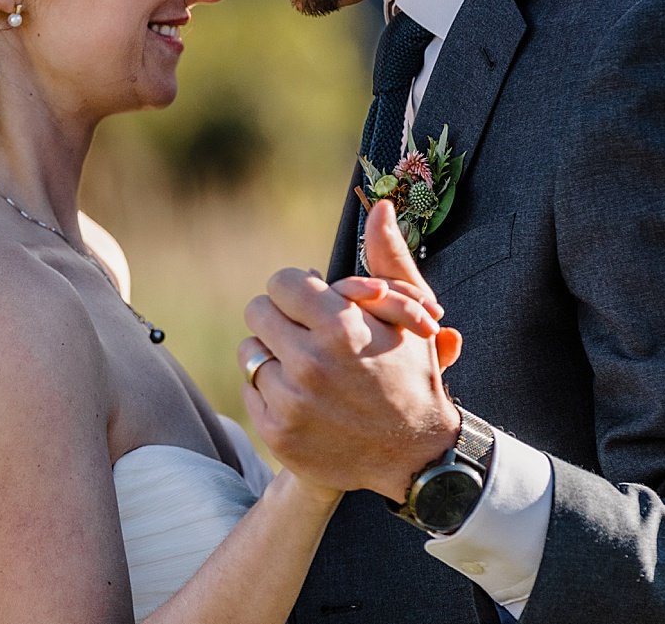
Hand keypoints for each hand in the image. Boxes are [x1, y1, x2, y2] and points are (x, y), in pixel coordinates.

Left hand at [237, 200, 461, 499]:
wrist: (414, 457)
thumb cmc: (413, 376)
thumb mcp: (409, 317)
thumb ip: (389, 261)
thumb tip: (381, 208)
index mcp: (341, 328)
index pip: (281, 282)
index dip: (299, 290)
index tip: (315, 304)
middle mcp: (310, 364)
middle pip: (258, 312)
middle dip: (282, 317)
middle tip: (307, 332)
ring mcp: (290, 403)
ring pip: (249, 351)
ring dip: (274, 354)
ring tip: (306, 367)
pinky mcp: (276, 433)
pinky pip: (250, 389)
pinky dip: (269, 390)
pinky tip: (302, 396)